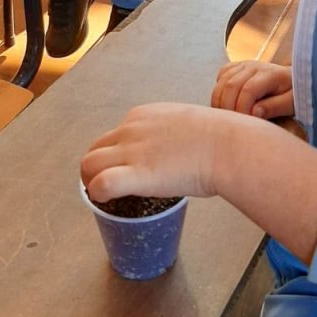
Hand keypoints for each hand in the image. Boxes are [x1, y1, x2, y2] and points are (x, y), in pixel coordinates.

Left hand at [80, 102, 259, 201]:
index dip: (114, 154)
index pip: (115, 134)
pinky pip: (101, 184)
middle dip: (95, 167)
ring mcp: (131, 151)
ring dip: (90, 181)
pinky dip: (98, 193)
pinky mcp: (136, 174)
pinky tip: (106, 200)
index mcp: (143, 115)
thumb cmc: (219, 137)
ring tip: (101, 196)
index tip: (123, 168)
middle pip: (95, 148)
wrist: (227, 145)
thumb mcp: (188, 123)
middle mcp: (131, 129)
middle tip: (105, 185)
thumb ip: (173, 133)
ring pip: (89, 164)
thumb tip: (178, 149)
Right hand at [211, 61, 293, 118]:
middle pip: (231, 86)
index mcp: (270, 74)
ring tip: (230, 118)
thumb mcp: (290, 104)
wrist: (290, 80)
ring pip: (222, 82)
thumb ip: (273, 108)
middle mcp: (254, 65)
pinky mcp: (235, 67)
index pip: (248, 90)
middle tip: (235, 125)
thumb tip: (254, 113)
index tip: (246, 125)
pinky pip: (220, 78)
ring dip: (220, 102)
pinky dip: (219, 93)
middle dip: (228, 108)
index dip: (243, 109)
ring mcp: (243, 64)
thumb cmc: (292, 95)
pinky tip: (228, 104)